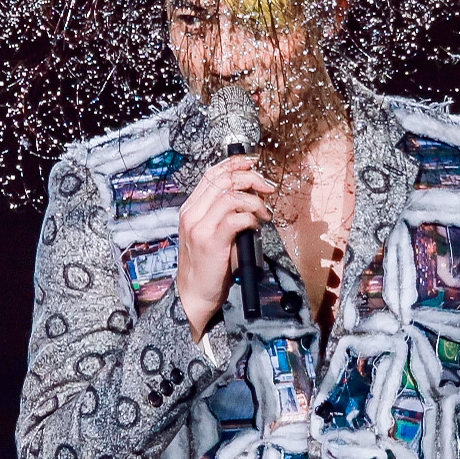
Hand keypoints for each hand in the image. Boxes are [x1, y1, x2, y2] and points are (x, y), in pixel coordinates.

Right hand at [173, 155, 274, 339]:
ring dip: (254, 201)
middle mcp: (192, 214)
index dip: (234, 163)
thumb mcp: (214, 234)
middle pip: (223, 180)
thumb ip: (226, 215)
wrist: (194, 295)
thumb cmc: (208, 266)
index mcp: (191, 209)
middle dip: (251, 178)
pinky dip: (251, 218)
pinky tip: (256, 226)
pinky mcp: (211, 241)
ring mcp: (199, 227)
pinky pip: (236, 218)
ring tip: (264, 213)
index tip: (253, 163)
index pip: (212, 174)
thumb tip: (253, 198)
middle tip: (268, 189)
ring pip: (230, 196)